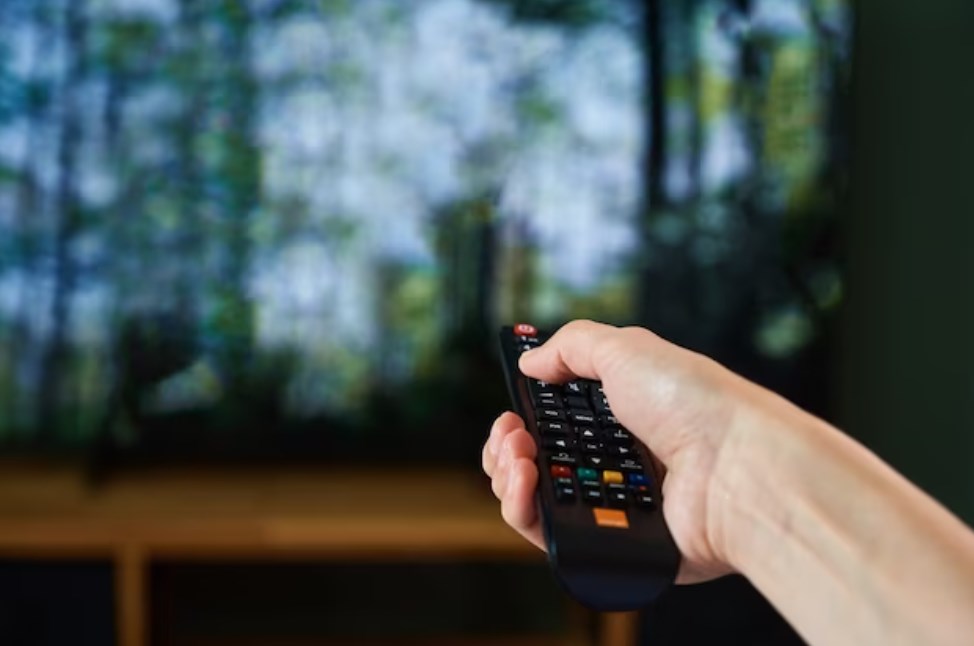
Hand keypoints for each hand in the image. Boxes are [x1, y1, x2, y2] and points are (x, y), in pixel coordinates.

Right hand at [483, 320, 751, 582]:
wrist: (737, 466)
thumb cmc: (694, 403)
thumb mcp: (626, 348)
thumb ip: (571, 346)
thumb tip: (529, 362)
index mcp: (620, 417)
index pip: (553, 423)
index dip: (523, 417)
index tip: (511, 410)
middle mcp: (614, 463)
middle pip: (533, 463)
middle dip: (506, 446)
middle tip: (513, 433)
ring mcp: (611, 505)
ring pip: (531, 501)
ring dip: (506, 474)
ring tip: (519, 456)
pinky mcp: (611, 544)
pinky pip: (547, 535)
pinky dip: (523, 509)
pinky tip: (525, 483)